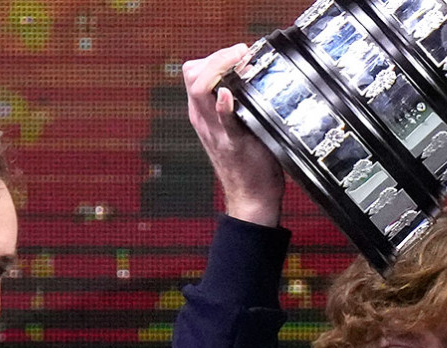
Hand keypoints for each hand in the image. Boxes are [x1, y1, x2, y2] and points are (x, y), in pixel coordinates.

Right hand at [183, 44, 284, 226]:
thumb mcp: (234, 125)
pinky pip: (223, 121)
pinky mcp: (232, 143)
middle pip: (192, 74)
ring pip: (199, 89)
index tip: (237, 54)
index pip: (193, 72)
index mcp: (201, 113)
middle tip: (240, 52)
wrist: (251, 196)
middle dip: (216, 56)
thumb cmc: (248, 160)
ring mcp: (214, 131)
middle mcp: (203, 119)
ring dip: (219, 68)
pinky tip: (226, 95)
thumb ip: (237, 103)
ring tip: (239, 59)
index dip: (213, 56)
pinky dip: (223, 106)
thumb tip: (254, 76)